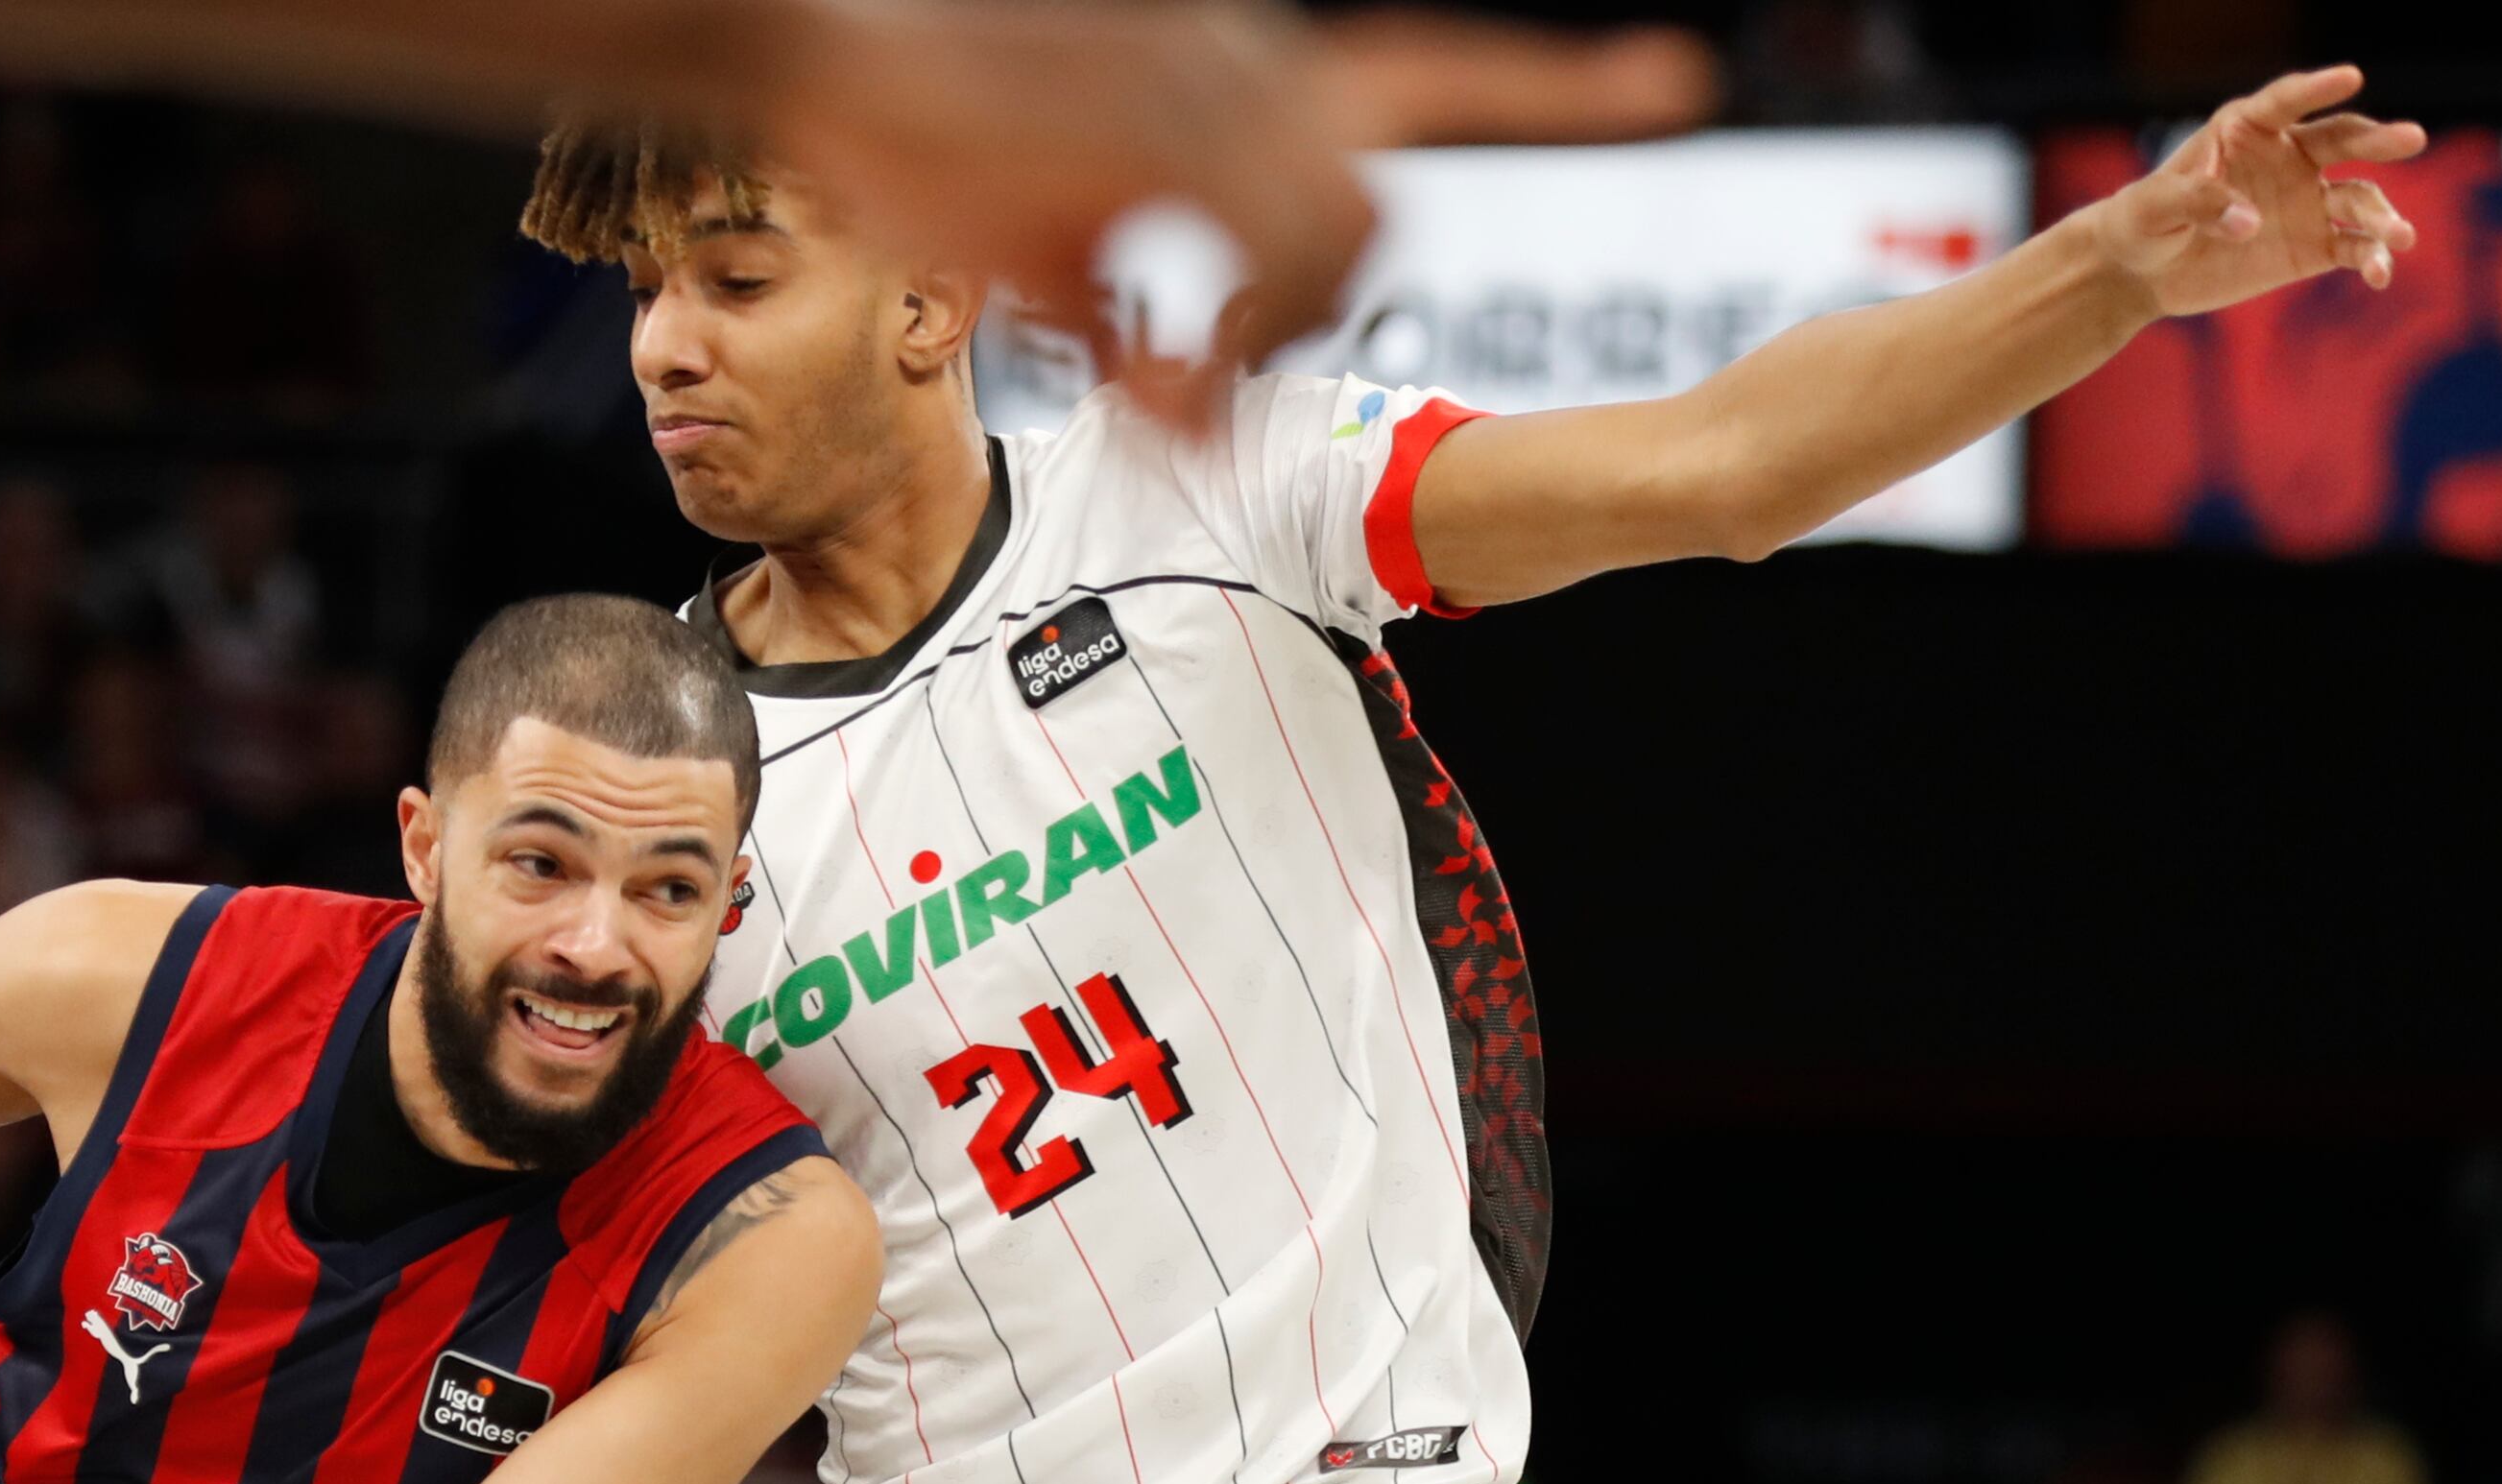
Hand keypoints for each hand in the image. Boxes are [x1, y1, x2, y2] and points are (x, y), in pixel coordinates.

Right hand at [773, 5, 1715, 409]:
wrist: (824, 58)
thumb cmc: (923, 145)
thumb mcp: (1050, 249)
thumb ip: (1132, 318)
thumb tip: (1183, 408)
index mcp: (1244, 75)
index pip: (1434, 72)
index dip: (1555, 87)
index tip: (1677, 83)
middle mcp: (1252, 64)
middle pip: (1369, 219)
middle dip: (1311, 321)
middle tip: (1206, 386)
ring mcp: (1214, 88)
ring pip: (1327, 244)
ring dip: (1260, 343)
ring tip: (1171, 395)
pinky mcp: (1162, 129)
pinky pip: (1246, 259)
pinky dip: (1209, 346)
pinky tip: (1151, 382)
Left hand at [2086, 66, 2423, 319]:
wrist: (2141, 271)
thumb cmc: (2142, 223)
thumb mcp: (2153, 207)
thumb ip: (2198, 202)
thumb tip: (2251, 222)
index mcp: (2248, 130)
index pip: (2287, 102)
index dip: (2318, 89)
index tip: (2352, 77)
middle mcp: (2290, 157)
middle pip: (2343, 140)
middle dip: (2378, 139)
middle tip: (2412, 139)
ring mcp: (2307, 201)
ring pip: (2359, 199)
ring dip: (2383, 216)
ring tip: (2402, 236)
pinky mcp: (2313, 246)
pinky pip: (2353, 247)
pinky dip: (2372, 258)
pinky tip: (2380, 274)